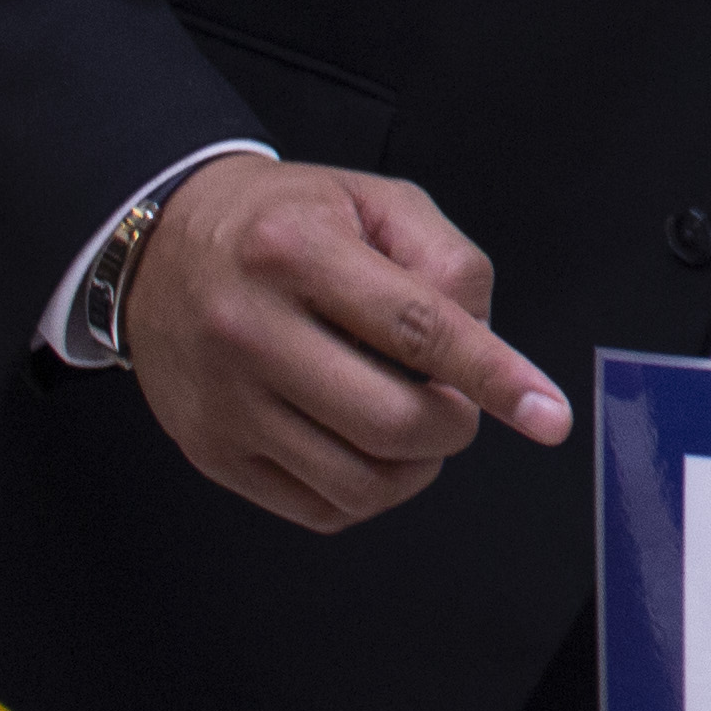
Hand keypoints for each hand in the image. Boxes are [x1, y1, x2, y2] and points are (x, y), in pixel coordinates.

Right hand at [122, 153, 574, 533]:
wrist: (161, 251)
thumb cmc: (285, 223)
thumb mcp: (375, 202)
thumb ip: (447, 261)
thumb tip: (482, 343)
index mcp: (298, 253)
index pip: (419, 329)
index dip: (495, 377)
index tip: (549, 415)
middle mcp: (251, 331)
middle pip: (393, 421)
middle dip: (455, 423)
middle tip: (455, 398)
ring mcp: (226, 402)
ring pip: (360, 481)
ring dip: (417, 466)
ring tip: (414, 421)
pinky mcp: (211, 453)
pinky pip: (319, 508)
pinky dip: (370, 492)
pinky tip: (369, 447)